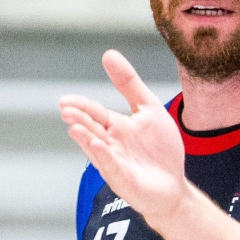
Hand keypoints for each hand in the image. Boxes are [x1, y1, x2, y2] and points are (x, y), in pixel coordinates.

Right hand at [59, 51, 189, 226]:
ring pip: (97, 148)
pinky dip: (104, 156)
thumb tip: (108, 54)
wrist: (174, 184)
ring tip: (75, 126)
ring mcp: (115, 163)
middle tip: (66, 109)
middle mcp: (110, 144)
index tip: (65, 100)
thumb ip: (129, 84)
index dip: (81, 106)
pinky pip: (112, 166)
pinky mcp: (124, 180)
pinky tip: (97, 146)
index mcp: (115, 127)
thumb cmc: (160, 150)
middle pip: (92, 129)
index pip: (95, 113)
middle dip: (79, 119)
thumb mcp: (148, 109)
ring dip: (86, 137)